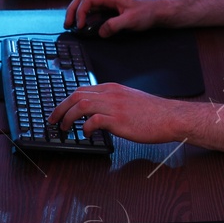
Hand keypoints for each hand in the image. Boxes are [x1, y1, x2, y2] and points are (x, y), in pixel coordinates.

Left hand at [48, 81, 182, 142]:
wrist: (170, 117)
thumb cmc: (153, 113)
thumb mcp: (129, 100)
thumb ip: (112, 102)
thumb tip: (97, 113)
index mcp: (112, 88)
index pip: (81, 90)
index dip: (66, 101)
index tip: (59, 111)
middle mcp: (111, 94)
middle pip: (76, 96)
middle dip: (60, 108)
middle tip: (53, 120)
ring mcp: (114, 106)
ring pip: (80, 105)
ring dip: (67, 117)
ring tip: (64, 128)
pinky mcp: (119, 120)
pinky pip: (93, 121)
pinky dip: (85, 127)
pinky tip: (85, 134)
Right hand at [64, 0, 165, 34]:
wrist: (160, 11)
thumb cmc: (148, 12)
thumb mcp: (131, 20)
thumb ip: (114, 25)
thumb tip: (100, 32)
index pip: (87, 0)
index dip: (80, 13)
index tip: (81, 26)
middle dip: (73, 10)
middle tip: (68, 24)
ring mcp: (109, 2)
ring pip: (87, 3)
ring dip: (78, 12)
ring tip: (73, 24)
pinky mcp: (112, 8)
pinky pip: (95, 9)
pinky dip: (86, 15)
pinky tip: (86, 24)